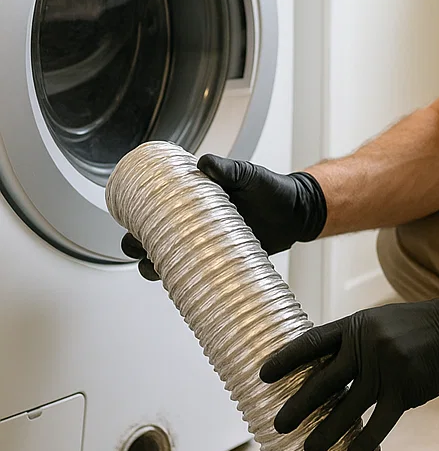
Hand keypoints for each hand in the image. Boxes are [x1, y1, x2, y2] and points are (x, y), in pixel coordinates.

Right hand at [122, 154, 326, 279]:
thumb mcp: (248, 175)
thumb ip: (228, 169)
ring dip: (155, 268)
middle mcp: (194, 226)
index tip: (129, 226)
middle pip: (151, 240)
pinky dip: (183, 283)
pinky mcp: (220, 264)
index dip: (135, 221)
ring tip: (156, 268)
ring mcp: (206, 246)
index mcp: (193, 202)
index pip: (153, 212)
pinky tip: (179, 285)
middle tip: (141, 248)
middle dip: (138, 247)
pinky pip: (195, 277)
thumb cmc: (272, 189)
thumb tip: (205, 164)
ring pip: (168, 262)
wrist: (297, 212)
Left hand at [259, 288, 438, 450]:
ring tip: (307, 450)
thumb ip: (354, 342)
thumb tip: (321, 366)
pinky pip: (378, 422)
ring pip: (346, 408)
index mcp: (356, 326)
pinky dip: (364, 441)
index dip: (285, 360)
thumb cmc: (418, 327)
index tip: (261, 376)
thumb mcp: (381, 323)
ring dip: (324, 433)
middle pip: (321, 381)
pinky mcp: (405, 389)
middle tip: (277, 426)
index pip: (311, 343)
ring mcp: (385, 367)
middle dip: (297, 407)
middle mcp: (366, 345)